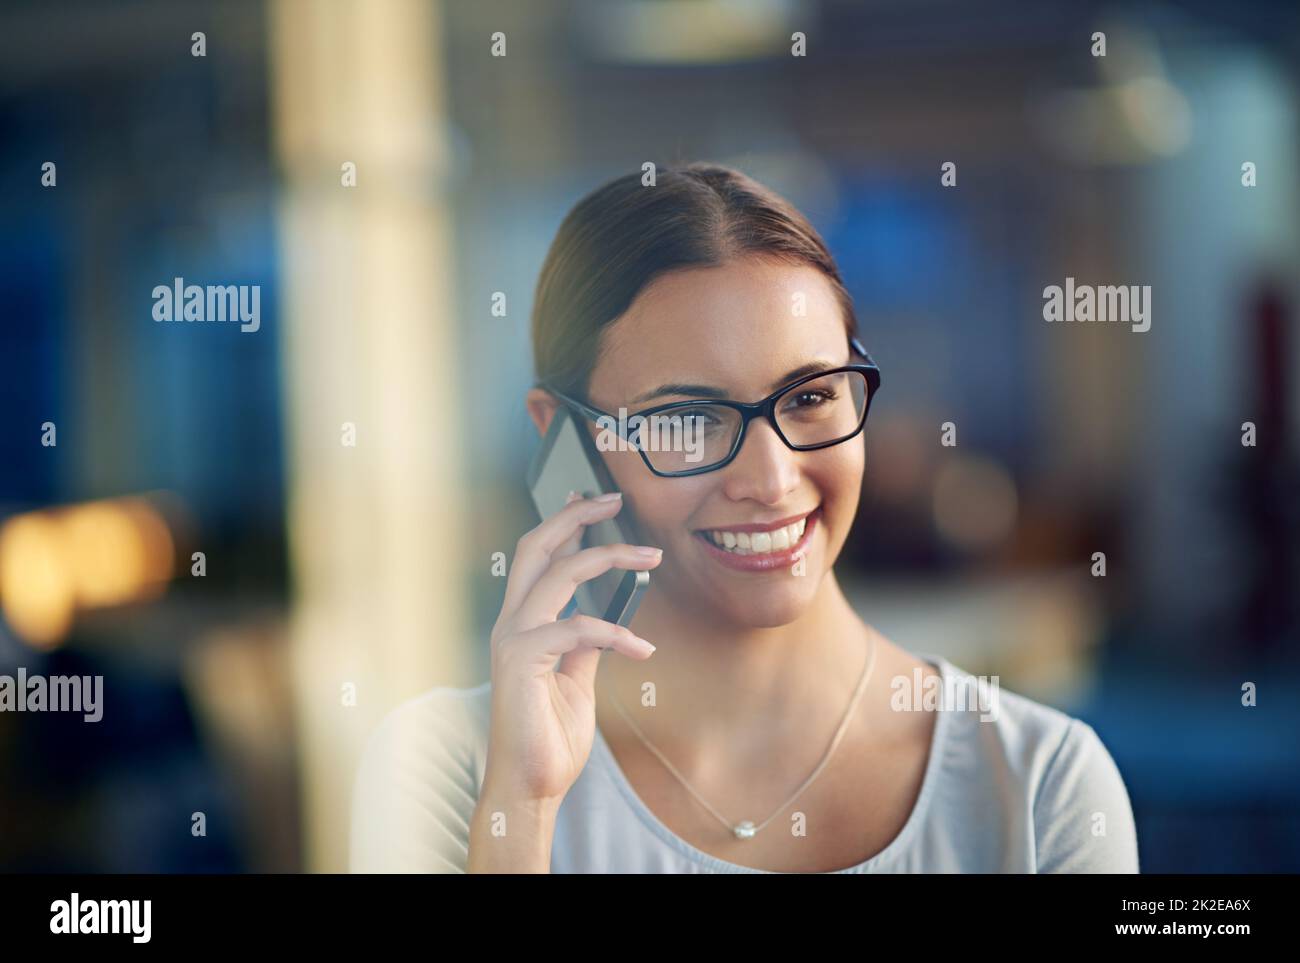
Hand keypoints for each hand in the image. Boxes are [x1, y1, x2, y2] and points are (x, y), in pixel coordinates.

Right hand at [481, 492, 660, 805]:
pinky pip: (577, 629)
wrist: (532, 786)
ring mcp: (511, 638)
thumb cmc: (550, 736)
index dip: (565, 523)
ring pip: (561, 574)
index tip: (593, 497)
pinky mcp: (522, 659)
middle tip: (614, 496)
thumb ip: (585, 644)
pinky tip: (642, 651)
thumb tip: (608, 613)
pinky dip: (615, 634)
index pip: (539, 557)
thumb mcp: (577, 680)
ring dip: (610, 557)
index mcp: (521, 623)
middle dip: (576, 515)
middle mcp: (510, 623)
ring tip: (651, 557)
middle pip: (537, 545)